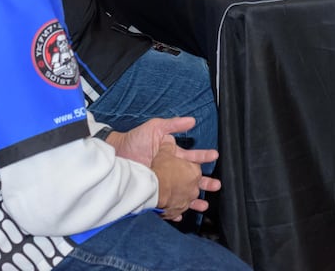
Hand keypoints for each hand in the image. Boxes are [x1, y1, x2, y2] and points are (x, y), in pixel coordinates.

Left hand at [104, 116, 220, 219]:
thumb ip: (173, 124)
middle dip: (205, 182)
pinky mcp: (153, 191)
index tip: (215, 156)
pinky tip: (181, 214)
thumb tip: (192, 120)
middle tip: (217, 185)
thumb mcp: (155, 128)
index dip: (204, 157)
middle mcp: (170, 169)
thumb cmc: (135, 140)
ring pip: (182, 192)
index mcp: (172, 155)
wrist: (117, 153)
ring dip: (193, 199)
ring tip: (204, 204)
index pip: (192, 158)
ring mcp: (162, 181)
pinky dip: (174, 209)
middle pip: (191, 177)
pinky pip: (166, 203)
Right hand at [150, 141, 220, 219]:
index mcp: (192, 171)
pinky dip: (177, 213)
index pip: (197, 167)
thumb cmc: (160, 169)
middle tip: (216, 185)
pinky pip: (177, 212)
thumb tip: (169, 138)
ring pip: (193, 201)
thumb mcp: (164, 151)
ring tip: (204, 206)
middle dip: (209, 184)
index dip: (196, 165)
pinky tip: (178, 216)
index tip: (205, 164)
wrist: (152, 188)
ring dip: (198, 204)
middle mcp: (191, 187)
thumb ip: (168, 145)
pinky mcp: (175, 211)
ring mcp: (184, 200)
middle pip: (200, 184)